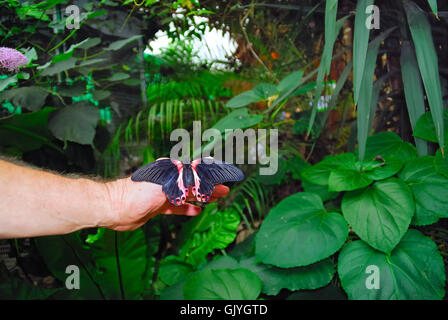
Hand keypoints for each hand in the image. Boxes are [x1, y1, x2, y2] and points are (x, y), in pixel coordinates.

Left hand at [103, 177, 229, 230]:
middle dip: (209, 186)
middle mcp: (167, 180)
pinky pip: (177, 207)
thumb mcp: (164, 184)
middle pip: (193, 183)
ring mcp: (163, 194)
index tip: (223, 176)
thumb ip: (183, 180)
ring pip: (187, 195)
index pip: (194, 170)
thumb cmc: (136, 193)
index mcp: (169, 170)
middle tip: (225, 190)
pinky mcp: (158, 206)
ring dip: (201, 197)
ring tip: (216, 199)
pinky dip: (187, 209)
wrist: (115, 209)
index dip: (209, 174)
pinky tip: (197, 211)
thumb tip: (200, 175)